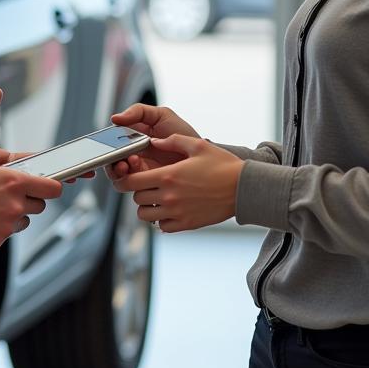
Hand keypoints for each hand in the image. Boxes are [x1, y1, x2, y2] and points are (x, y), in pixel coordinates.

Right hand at [0, 148, 62, 249]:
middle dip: (31, 199)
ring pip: (24, 221)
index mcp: (14, 182)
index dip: (53, 187)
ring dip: (15, 214)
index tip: (50, 186)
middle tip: (13, 195)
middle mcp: (15, 205)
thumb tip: (9, 157)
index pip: (52, 188)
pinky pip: (6, 233)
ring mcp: (7, 225)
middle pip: (40, 205)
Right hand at [107, 103, 198, 179]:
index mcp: (132, 141)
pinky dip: (136, 185)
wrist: (202, 153)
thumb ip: (138, 111)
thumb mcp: (162, 115)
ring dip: (122, 174)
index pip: (111, 148)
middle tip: (124, 159)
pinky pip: (137, 190)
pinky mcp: (152, 187)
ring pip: (121, 180)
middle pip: (112, 166)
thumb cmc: (183, 133)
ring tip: (133, 163)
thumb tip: (115, 118)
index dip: (108, 149)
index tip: (114, 147)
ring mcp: (142, 174)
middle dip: (113, 164)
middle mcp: (134, 158)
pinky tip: (145, 176)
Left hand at [112, 134, 241, 233]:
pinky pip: (162, 227)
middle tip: (148, 184)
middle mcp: (169, 197)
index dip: (126, 179)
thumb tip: (154, 141)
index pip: (131, 182)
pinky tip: (171, 208)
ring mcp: (177, 213)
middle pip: (136, 199)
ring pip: (145, 215)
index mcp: (168, 176)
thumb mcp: (197, 145)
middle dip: (138, 191)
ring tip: (157, 198)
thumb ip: (172, 141)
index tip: (128, 176)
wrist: (243, 189)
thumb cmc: (222, 165)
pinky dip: (161, 219)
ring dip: (147, 207)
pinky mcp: (186, 224)